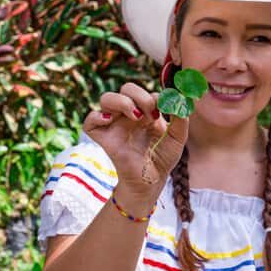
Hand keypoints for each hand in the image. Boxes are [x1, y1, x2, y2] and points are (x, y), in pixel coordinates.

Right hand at [83, 82, 187, 200]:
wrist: (151, 181)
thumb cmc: (162, 159)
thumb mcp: (177, 137)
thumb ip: (181, 117)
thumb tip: (179, 98)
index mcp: (145, 111)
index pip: (145, 91)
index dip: (155, 96)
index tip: (163, 111)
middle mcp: (128, 115)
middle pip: (126, 88)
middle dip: (140, 96)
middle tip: (151, 114)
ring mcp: (114, 124)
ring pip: (106, 98)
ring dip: (122, 101)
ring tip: (136, 117)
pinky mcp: (103, 137)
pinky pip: (89, 120)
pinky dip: (96, 116)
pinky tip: (110, 121)